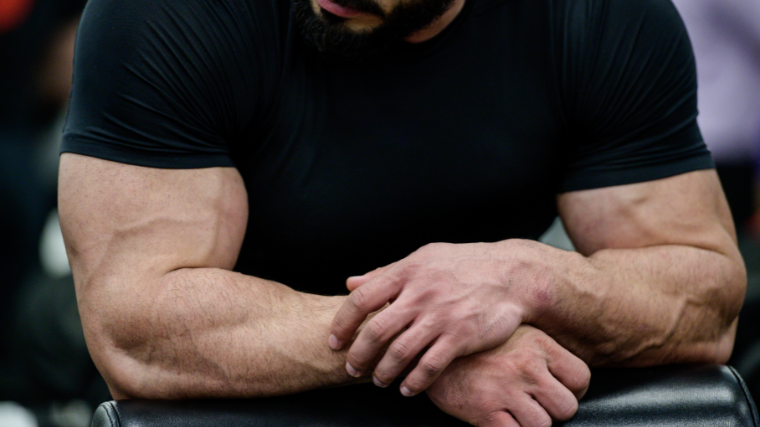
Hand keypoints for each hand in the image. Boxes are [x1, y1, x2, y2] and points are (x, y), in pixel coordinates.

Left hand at [329, 241, 552, 394]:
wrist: (512, 274)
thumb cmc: (464, 265)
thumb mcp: (423, 258)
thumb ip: (385, 273)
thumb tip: (350, 282)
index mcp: (407, 272)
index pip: (361, 299)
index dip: (343, 323)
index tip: (335, 341)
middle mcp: (420, 294)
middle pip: (376, 330)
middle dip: (359, 355)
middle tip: (352, 368)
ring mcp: (440, 316)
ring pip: (400, 352)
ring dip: (384, 372)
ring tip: (379, 380)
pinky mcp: (460, 336)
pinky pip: (430, 366)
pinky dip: (414, 381)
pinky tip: (408, 388)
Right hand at [426, 325, 589, 426]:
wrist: (429, 346)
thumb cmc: (475, 342)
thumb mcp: (512, 332)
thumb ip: (541, 349)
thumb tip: (566, 374)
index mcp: (537, 345)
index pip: (580, 377)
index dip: (573, 390)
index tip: (558, 390)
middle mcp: (525, 367)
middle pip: (566, 406)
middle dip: (554, 410)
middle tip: (536, 403)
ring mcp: (505, 390)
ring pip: (542, 425)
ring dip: (531, 422)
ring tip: (516, 410)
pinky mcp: (484, 411)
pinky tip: (501, 419)